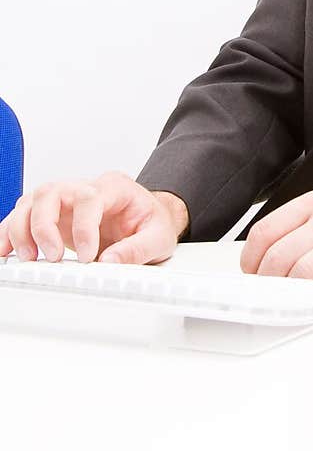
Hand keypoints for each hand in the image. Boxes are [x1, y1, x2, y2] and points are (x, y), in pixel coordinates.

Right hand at [0, 172, 187, 265]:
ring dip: (22, 230)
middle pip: (51, 192)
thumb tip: (109, 263)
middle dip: (44, 225)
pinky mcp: (52, 215)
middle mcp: (84, 188)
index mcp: (114, 187)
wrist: (149, 217)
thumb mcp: (159, 237)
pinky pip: (23, 216)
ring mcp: (65, 200)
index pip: (89, 198)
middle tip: (53, 257)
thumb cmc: (152, 220)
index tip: (88, 257)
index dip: (84, 227)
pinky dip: (10, 233)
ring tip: (29, 258)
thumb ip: (137, 249)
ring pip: (31, 201)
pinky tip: (6, 251)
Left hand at [240, 190, 312, 286]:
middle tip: (273, 295)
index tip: (253, 275)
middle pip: (281, 255)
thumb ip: (302, 230)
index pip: (267, 230)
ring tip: (299, 299)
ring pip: (306, 270)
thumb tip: (268, 262)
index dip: (252, 259)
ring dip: (297, 292)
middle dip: (271, 283)